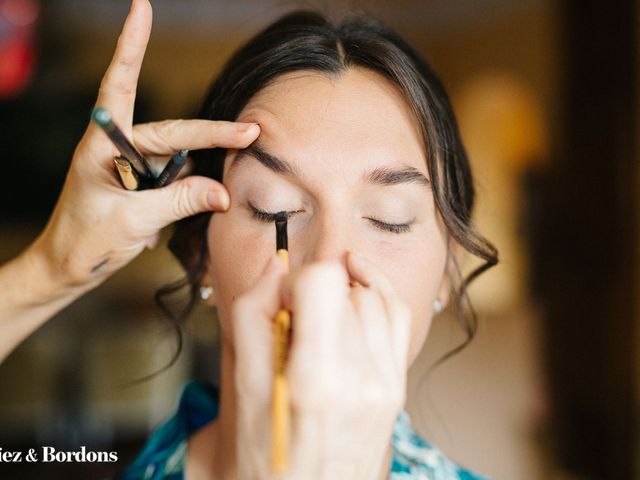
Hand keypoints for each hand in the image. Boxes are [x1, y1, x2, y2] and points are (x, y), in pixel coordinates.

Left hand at [30, 0, 259, 288]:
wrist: (68, 268)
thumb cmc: (84, 241)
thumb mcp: (133, 221)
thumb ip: (179, 202)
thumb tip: (224, 192)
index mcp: (102, 144)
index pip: (120, 87)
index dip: (131, 47)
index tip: (141, 7)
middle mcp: (120, 148)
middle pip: (173, 132)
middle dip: (212, 133)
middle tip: (250, 132)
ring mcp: (134, 168)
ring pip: (179, 160)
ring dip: (196, 175)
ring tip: (194, 190)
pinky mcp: (145, 186)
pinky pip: (177, 181)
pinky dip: (188, 193)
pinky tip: (174, 215)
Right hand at [232, 252, 411, 479]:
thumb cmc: (269, 456)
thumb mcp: (245, 388)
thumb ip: (252, 316)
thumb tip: (274, 264)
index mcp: (317, 379)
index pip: (323, 281)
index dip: (295, 281)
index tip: (282, 302)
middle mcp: (361, 377)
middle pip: (346, 287)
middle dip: (315, 290)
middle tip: (295, 319)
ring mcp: (386, 382)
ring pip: (372, 296)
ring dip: (343, 293)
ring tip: (319, 317)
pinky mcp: (398, 384)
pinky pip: (397, 316)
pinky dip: (376, 296)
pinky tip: (357, 292)